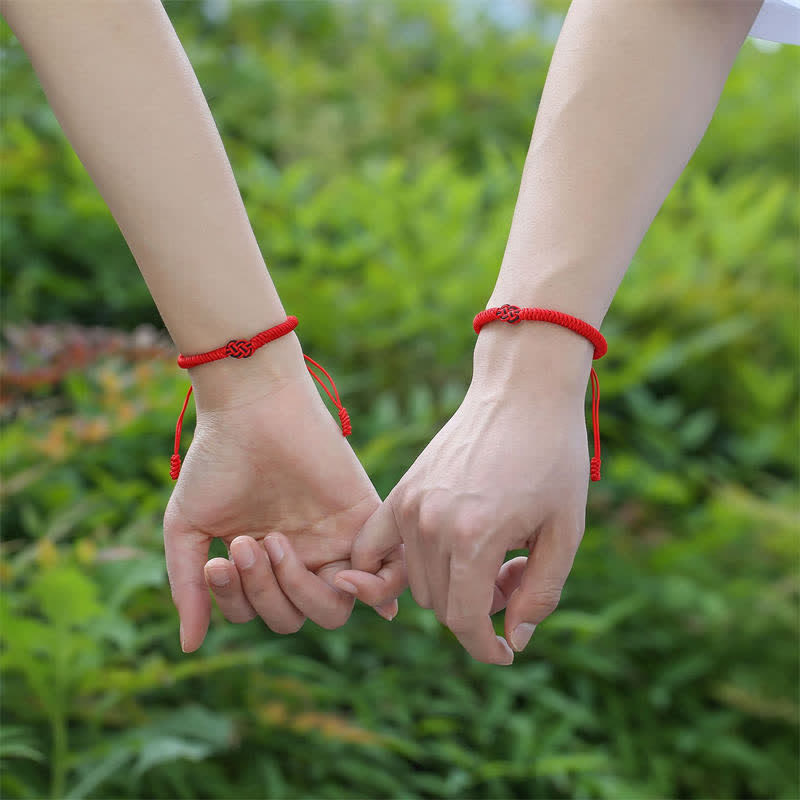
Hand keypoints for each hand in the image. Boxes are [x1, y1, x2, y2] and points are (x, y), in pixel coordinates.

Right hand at [163, 358, 402, 651]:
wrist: (254, 408)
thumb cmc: (217, 460)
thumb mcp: (188, 526)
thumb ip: (188, 586)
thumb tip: (189, 646)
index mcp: (262, 562)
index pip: (257, 613)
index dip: (238, 600)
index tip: (222, 557)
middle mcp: (301, 558)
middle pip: (295, 618)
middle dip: (266, 591)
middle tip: (249, 542)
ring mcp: (335, 542)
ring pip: (334, 609)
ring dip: (300, 588)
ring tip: (275, 539)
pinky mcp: (366, 521)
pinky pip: (387, 577)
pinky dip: (376, 591)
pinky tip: (344, 574)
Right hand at [336, 326, 593, 664]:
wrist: (522, 393)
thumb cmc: (553, 457)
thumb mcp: (566, 530)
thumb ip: (540, 592)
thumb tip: (513, 640)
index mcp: (475, 538)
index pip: (463, 620)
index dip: (486, 646)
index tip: (504, 652)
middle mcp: (432, 524)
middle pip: (440, 604)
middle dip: (479, 609)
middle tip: (516, 576)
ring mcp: (410, 505)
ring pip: (416, 582)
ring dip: (450, 588)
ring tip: (494, 555)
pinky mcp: (401, 489)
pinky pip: (374, 546)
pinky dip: (383, 569)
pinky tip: (402, 572)